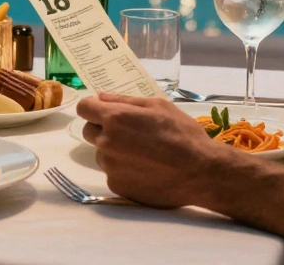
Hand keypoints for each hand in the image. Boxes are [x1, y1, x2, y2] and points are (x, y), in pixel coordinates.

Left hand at [77, 92, 244, 208]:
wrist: (200, 172)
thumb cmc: (182, 133)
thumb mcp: (158, 106)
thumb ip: (125, 100)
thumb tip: (102, 97)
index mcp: (115, 118)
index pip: (83, 108)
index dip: (93, 107)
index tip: (103, 110)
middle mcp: (106, 143)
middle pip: (88, 131)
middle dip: (102, 128)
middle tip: (128, 131)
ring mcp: (110, 167)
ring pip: (101, 153)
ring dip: (114, 150)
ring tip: (142, 153)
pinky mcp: (117, 186)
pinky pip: (112, 172)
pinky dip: (123, 169)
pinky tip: (145, 169)